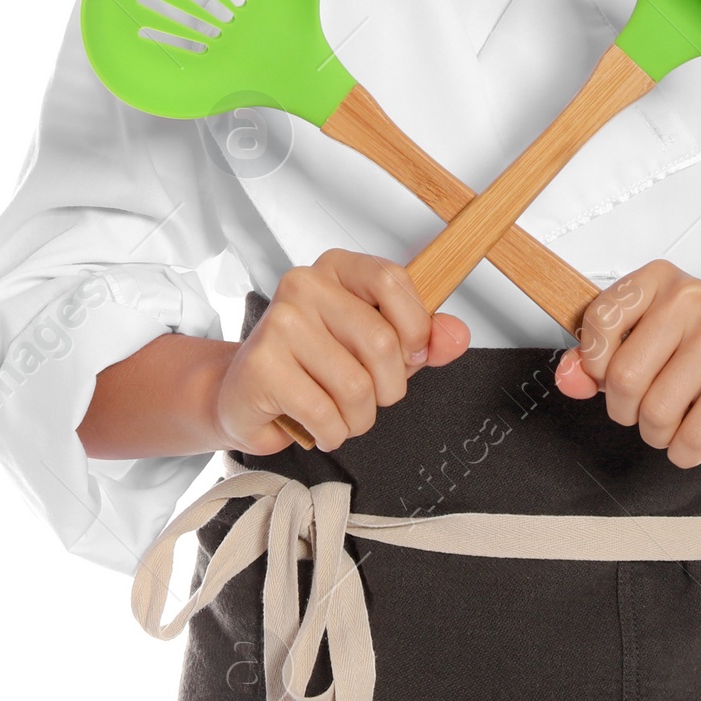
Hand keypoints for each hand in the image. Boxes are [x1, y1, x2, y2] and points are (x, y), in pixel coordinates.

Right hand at [214, 248, 468, 455]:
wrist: (243, 394)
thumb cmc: (314, 366)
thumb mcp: (377, 346)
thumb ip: (423, 340)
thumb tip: (458, 336)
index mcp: (337, 268)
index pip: (393, 281)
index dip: (415, 328)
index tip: (411, 355)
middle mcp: (304, 285)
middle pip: (381, 342)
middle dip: (388, 389)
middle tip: (369, 397)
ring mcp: (279, 323)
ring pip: (356, 386)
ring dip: (358, 418)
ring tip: (339, 413)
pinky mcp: (261, 366)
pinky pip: (325, 414)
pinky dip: (331, 433)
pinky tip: (316, 424)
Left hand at [553, 260, 700, 466]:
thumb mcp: (647, 343)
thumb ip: (597, 360)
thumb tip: (566, 376)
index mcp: (660, 280)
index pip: (599, 320)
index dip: (596, 362)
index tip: (610, 372)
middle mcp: (691, 299)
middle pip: (623, 377)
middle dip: (626, 410)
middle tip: (646, 406)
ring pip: (655, 413)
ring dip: (658, 433)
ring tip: (677, 418)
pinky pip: (690, 439)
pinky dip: (685, 451)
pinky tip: (697, 433)